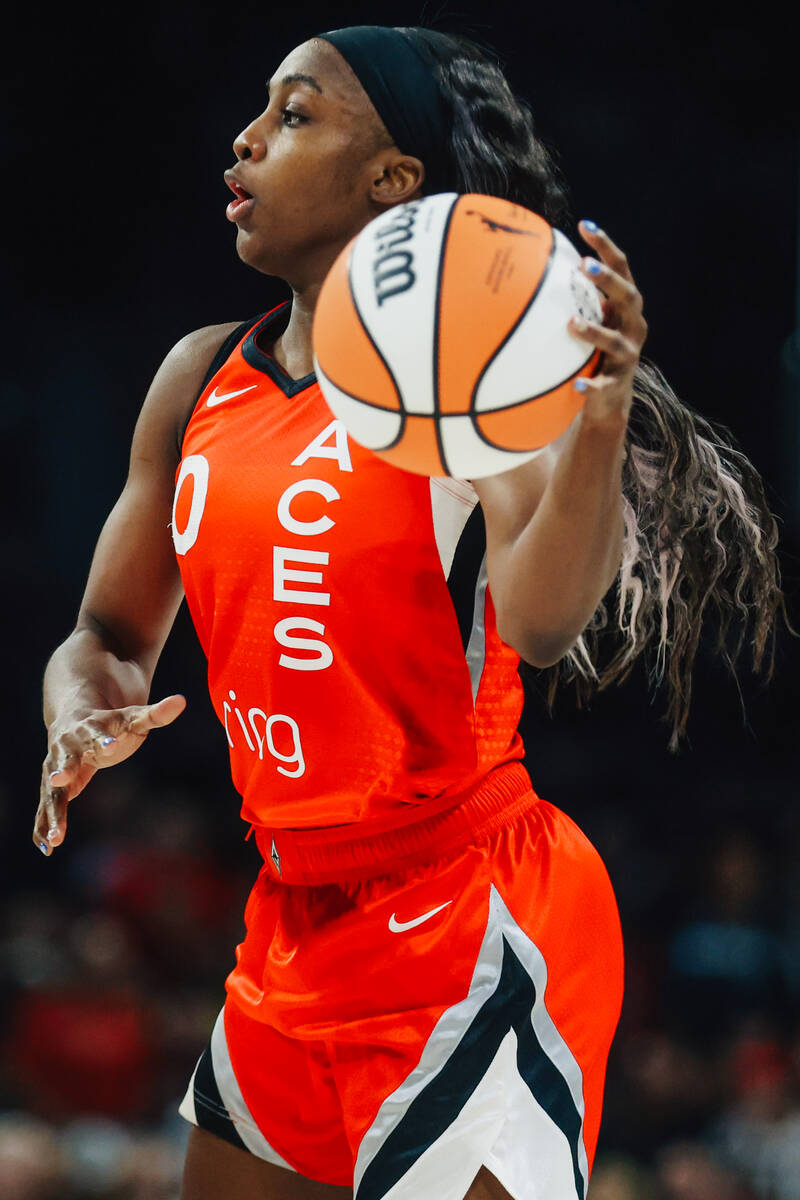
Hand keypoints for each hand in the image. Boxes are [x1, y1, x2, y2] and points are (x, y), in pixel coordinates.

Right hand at [33, 694, 185, 855]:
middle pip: (64, 759)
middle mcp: (66, 747)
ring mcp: (54, 767)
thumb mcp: (133, 717)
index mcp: (88, 728)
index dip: (102, 740)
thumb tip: (182, 701)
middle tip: (58, 780)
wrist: (74, 719)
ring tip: (55, 838)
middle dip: (61, 769)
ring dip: (52, 813)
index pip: (96, 733)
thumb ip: (155, 713)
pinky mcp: (51, 786)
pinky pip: (45, 807)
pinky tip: (45, 848)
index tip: (108, 747)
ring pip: (51, 791)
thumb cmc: (109, 722)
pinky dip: (43, 825)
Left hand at [568, 219, 647, 425]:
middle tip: (585, 265)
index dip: (606, 246)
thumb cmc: (593, 351)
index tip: (585, 225)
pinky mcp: (616, 385)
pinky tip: (577, 384)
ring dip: (594, 330)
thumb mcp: (588, 321)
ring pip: (614, 341)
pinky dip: (590, 384)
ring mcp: (627, 356)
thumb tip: (531, 269)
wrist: (609, 400)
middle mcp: (633, 327)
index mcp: (625, 308)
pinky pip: (603, 385)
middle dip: (608, 280)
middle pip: (628, 297)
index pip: (621, 269)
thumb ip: (573, 299)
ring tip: (571, 323)